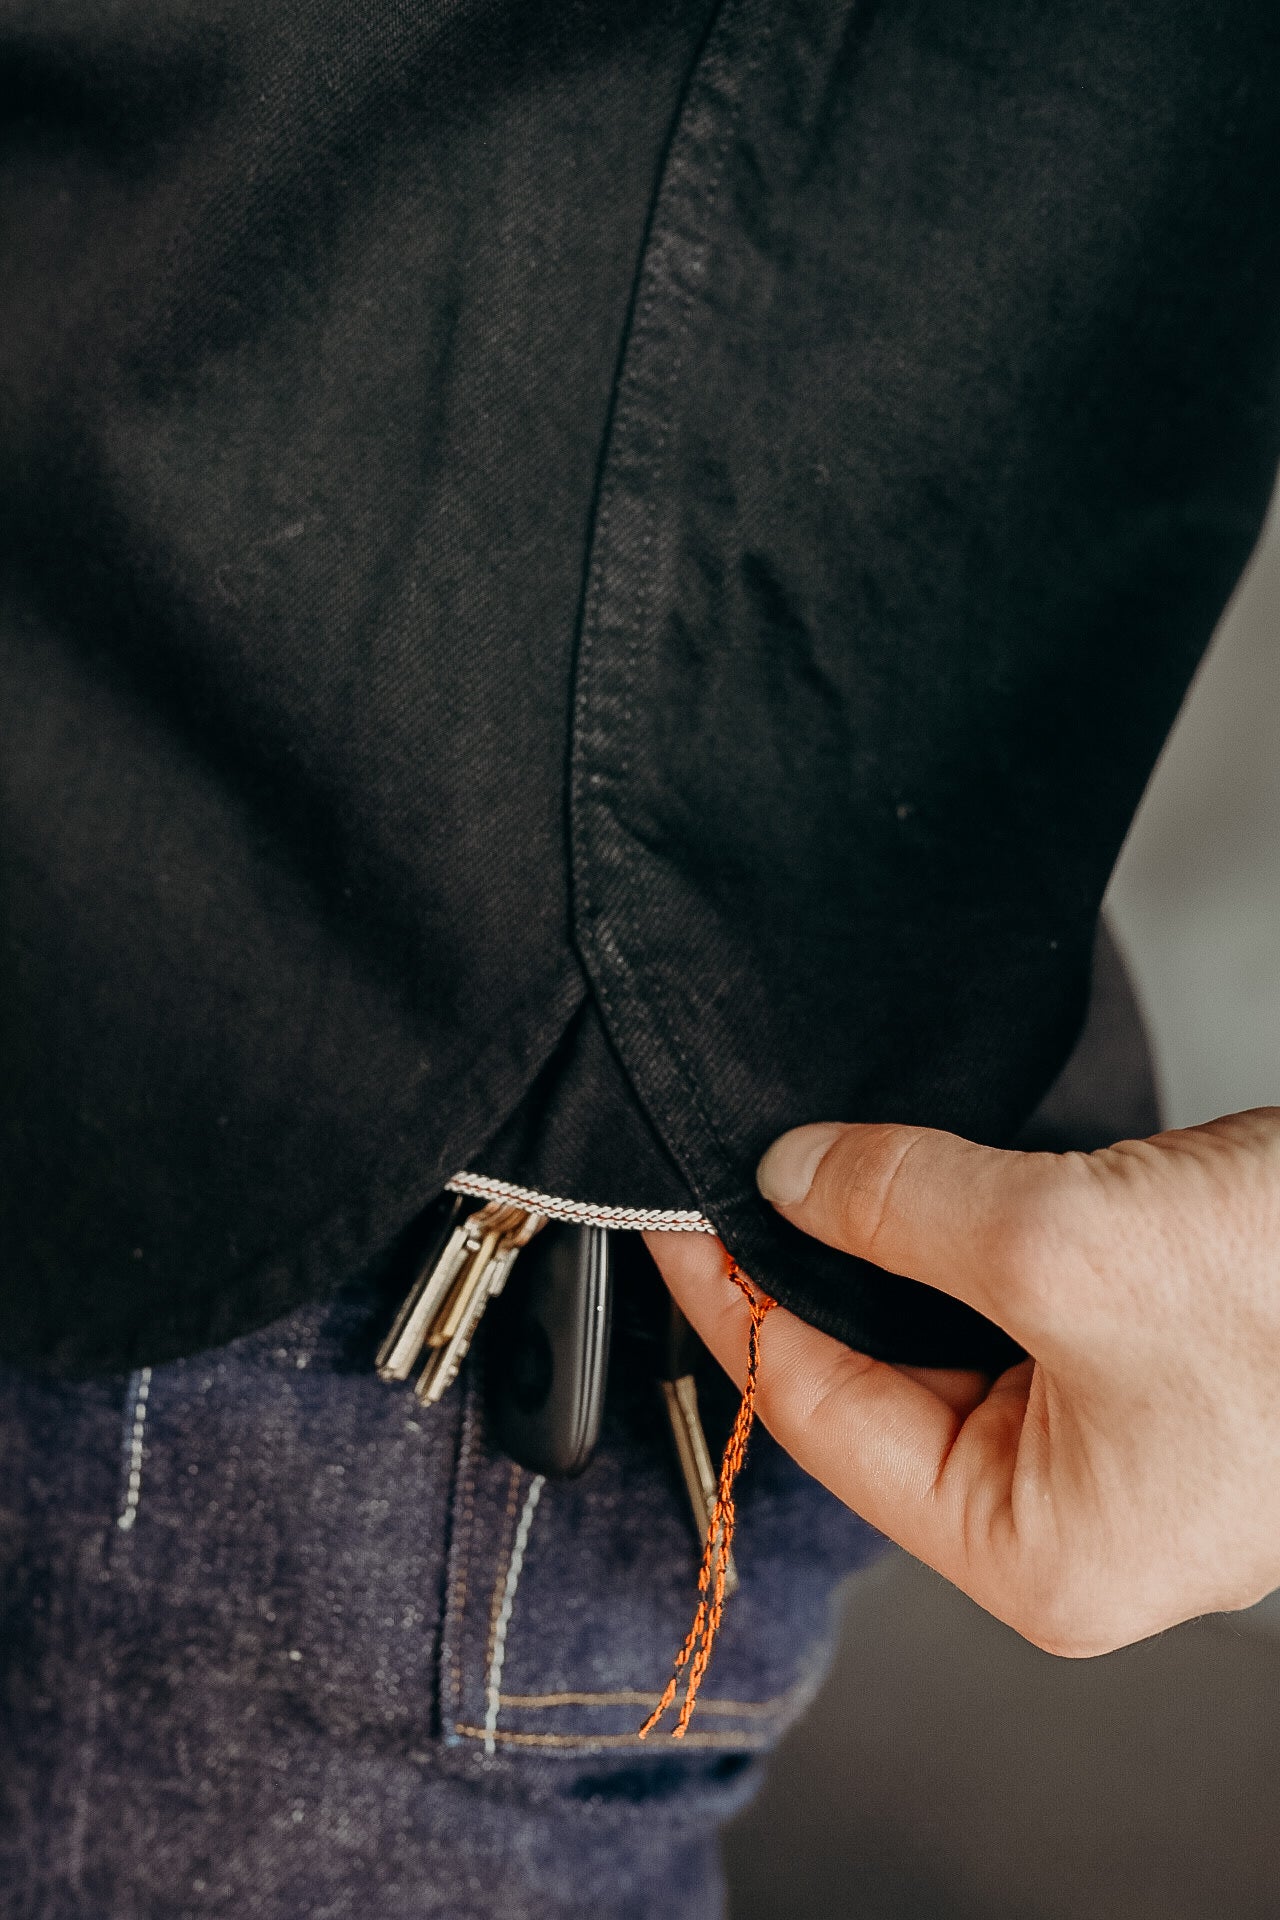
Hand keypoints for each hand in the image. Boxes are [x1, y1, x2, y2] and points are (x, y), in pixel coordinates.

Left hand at [646, 1110, 1279, 1654]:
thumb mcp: (1068, 1246)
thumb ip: (902, 1212)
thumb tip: (792, 1179)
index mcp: (1034, 1551)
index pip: (818, 1420)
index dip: (730, 1310)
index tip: (670, 1222)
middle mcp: (1062, 1517)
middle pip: (870, 1385)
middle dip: (805, 1280)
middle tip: (730, 1181)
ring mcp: (1105, 1444)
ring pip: (935, 1340)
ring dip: (881, 1255)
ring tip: (813, 1173)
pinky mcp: (1136, 1367)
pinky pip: (1000, 1310)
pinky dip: (950, 1244)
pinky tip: (908, 1187)